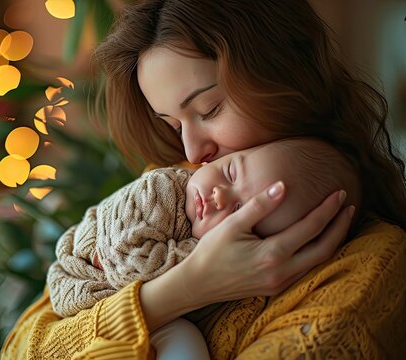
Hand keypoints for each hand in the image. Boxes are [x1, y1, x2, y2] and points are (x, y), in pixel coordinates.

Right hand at [182, 181, 354, 304]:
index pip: (310, 228)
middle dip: (340, 227)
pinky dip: (318, 253)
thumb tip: (283, 185)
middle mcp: (282, 271)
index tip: (339, 193)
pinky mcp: (275, 287)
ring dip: (332, 241)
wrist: (196, 284)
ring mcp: (280, 282)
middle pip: (325, 249)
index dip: (328, 209)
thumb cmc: (210, 252)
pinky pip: (306, 269)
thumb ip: (259, 205)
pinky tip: (317, 241)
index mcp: (272, 254)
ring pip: (318, 262)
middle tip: (348, 207)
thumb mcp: (232, 225)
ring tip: (339, 222)